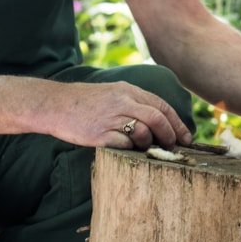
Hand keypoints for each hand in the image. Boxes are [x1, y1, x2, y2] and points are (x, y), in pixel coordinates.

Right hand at [53, 81, 193, 150]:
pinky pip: (124, 145)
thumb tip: (160, 119)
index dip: (177, 123)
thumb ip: (135, 102)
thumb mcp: (113, 92)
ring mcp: (110, 118)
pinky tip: (129, 150)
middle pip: (157, 118)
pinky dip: (131, 150)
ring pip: (143, 132)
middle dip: (170, 135)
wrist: (54, 104)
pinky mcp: (99, 134)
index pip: (161, 106)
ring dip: (150, 143)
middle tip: (173, 147)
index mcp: (128, 90)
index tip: (186, 137)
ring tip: (147, 148)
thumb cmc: (85, 102)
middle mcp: (121, 102)